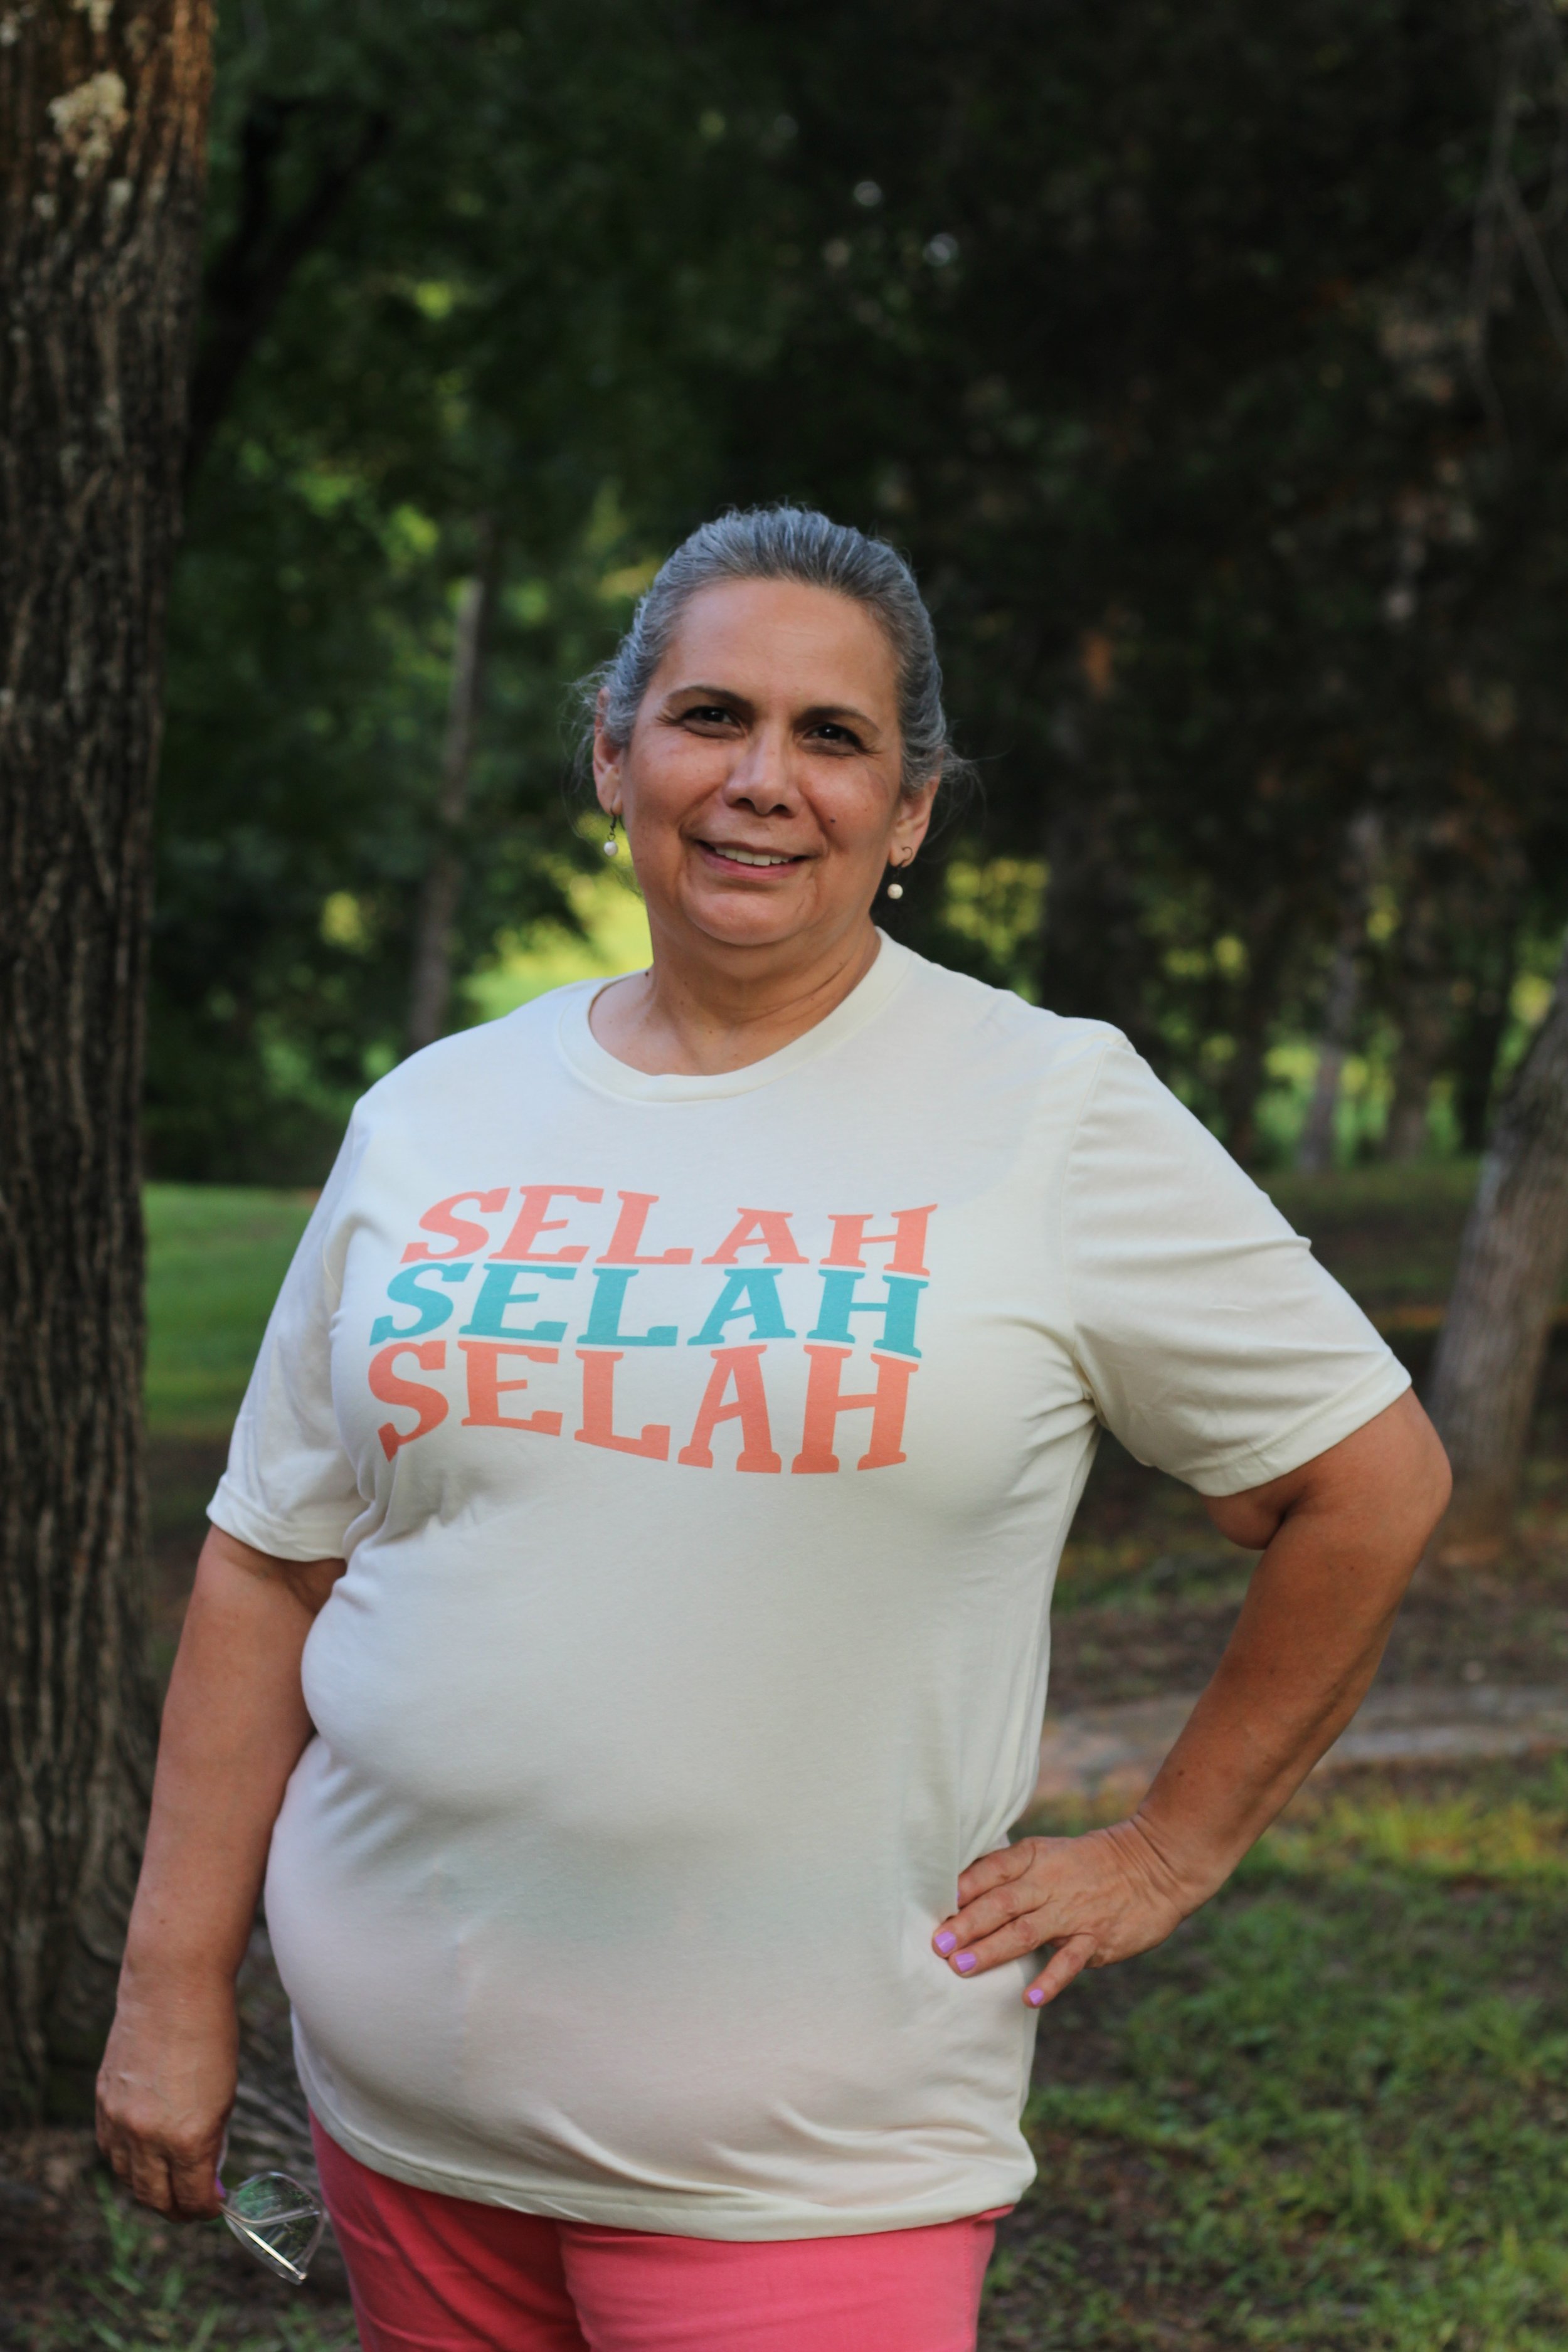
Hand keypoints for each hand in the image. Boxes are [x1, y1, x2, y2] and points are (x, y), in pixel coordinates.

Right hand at [95, 1966, 237, 2219]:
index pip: (192, 2198)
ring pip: (128, 2179)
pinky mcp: (102, 2104)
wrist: (172, 1988)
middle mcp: (148, 2137)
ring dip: (149, 2188)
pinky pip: (111, 2151)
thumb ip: (210, 2139)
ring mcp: (120, 2121)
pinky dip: (127, 2161)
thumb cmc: (211, 2034)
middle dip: (177, 2209)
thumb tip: (205, 2174)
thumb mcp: (225, 2094)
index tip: (215, 2206)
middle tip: (192, 2205)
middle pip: (155, 2198)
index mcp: (188, 2137)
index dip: (206, 2209)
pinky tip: (144, 2156)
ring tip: (169, 2184)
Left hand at [931, 1817, 1200, 2006]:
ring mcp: (1074, 1913)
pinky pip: (1070, 1962)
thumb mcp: (1050, 1855)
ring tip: (962, 1967)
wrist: (1155, 1866)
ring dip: (992, 1950)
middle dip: (967, 1924)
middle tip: (938, 1944)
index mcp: (1035, 1858)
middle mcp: (1050, 1883)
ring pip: (1026, 1932)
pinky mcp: (1097, 1940)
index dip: (963, 1887)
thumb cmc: (1090, 1864)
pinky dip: (1049, 1980)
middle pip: (1002, 1903)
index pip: (992, 1870)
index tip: (934, 1904)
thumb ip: (1012, 1873)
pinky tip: (1029, 1998)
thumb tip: (961, 1893)